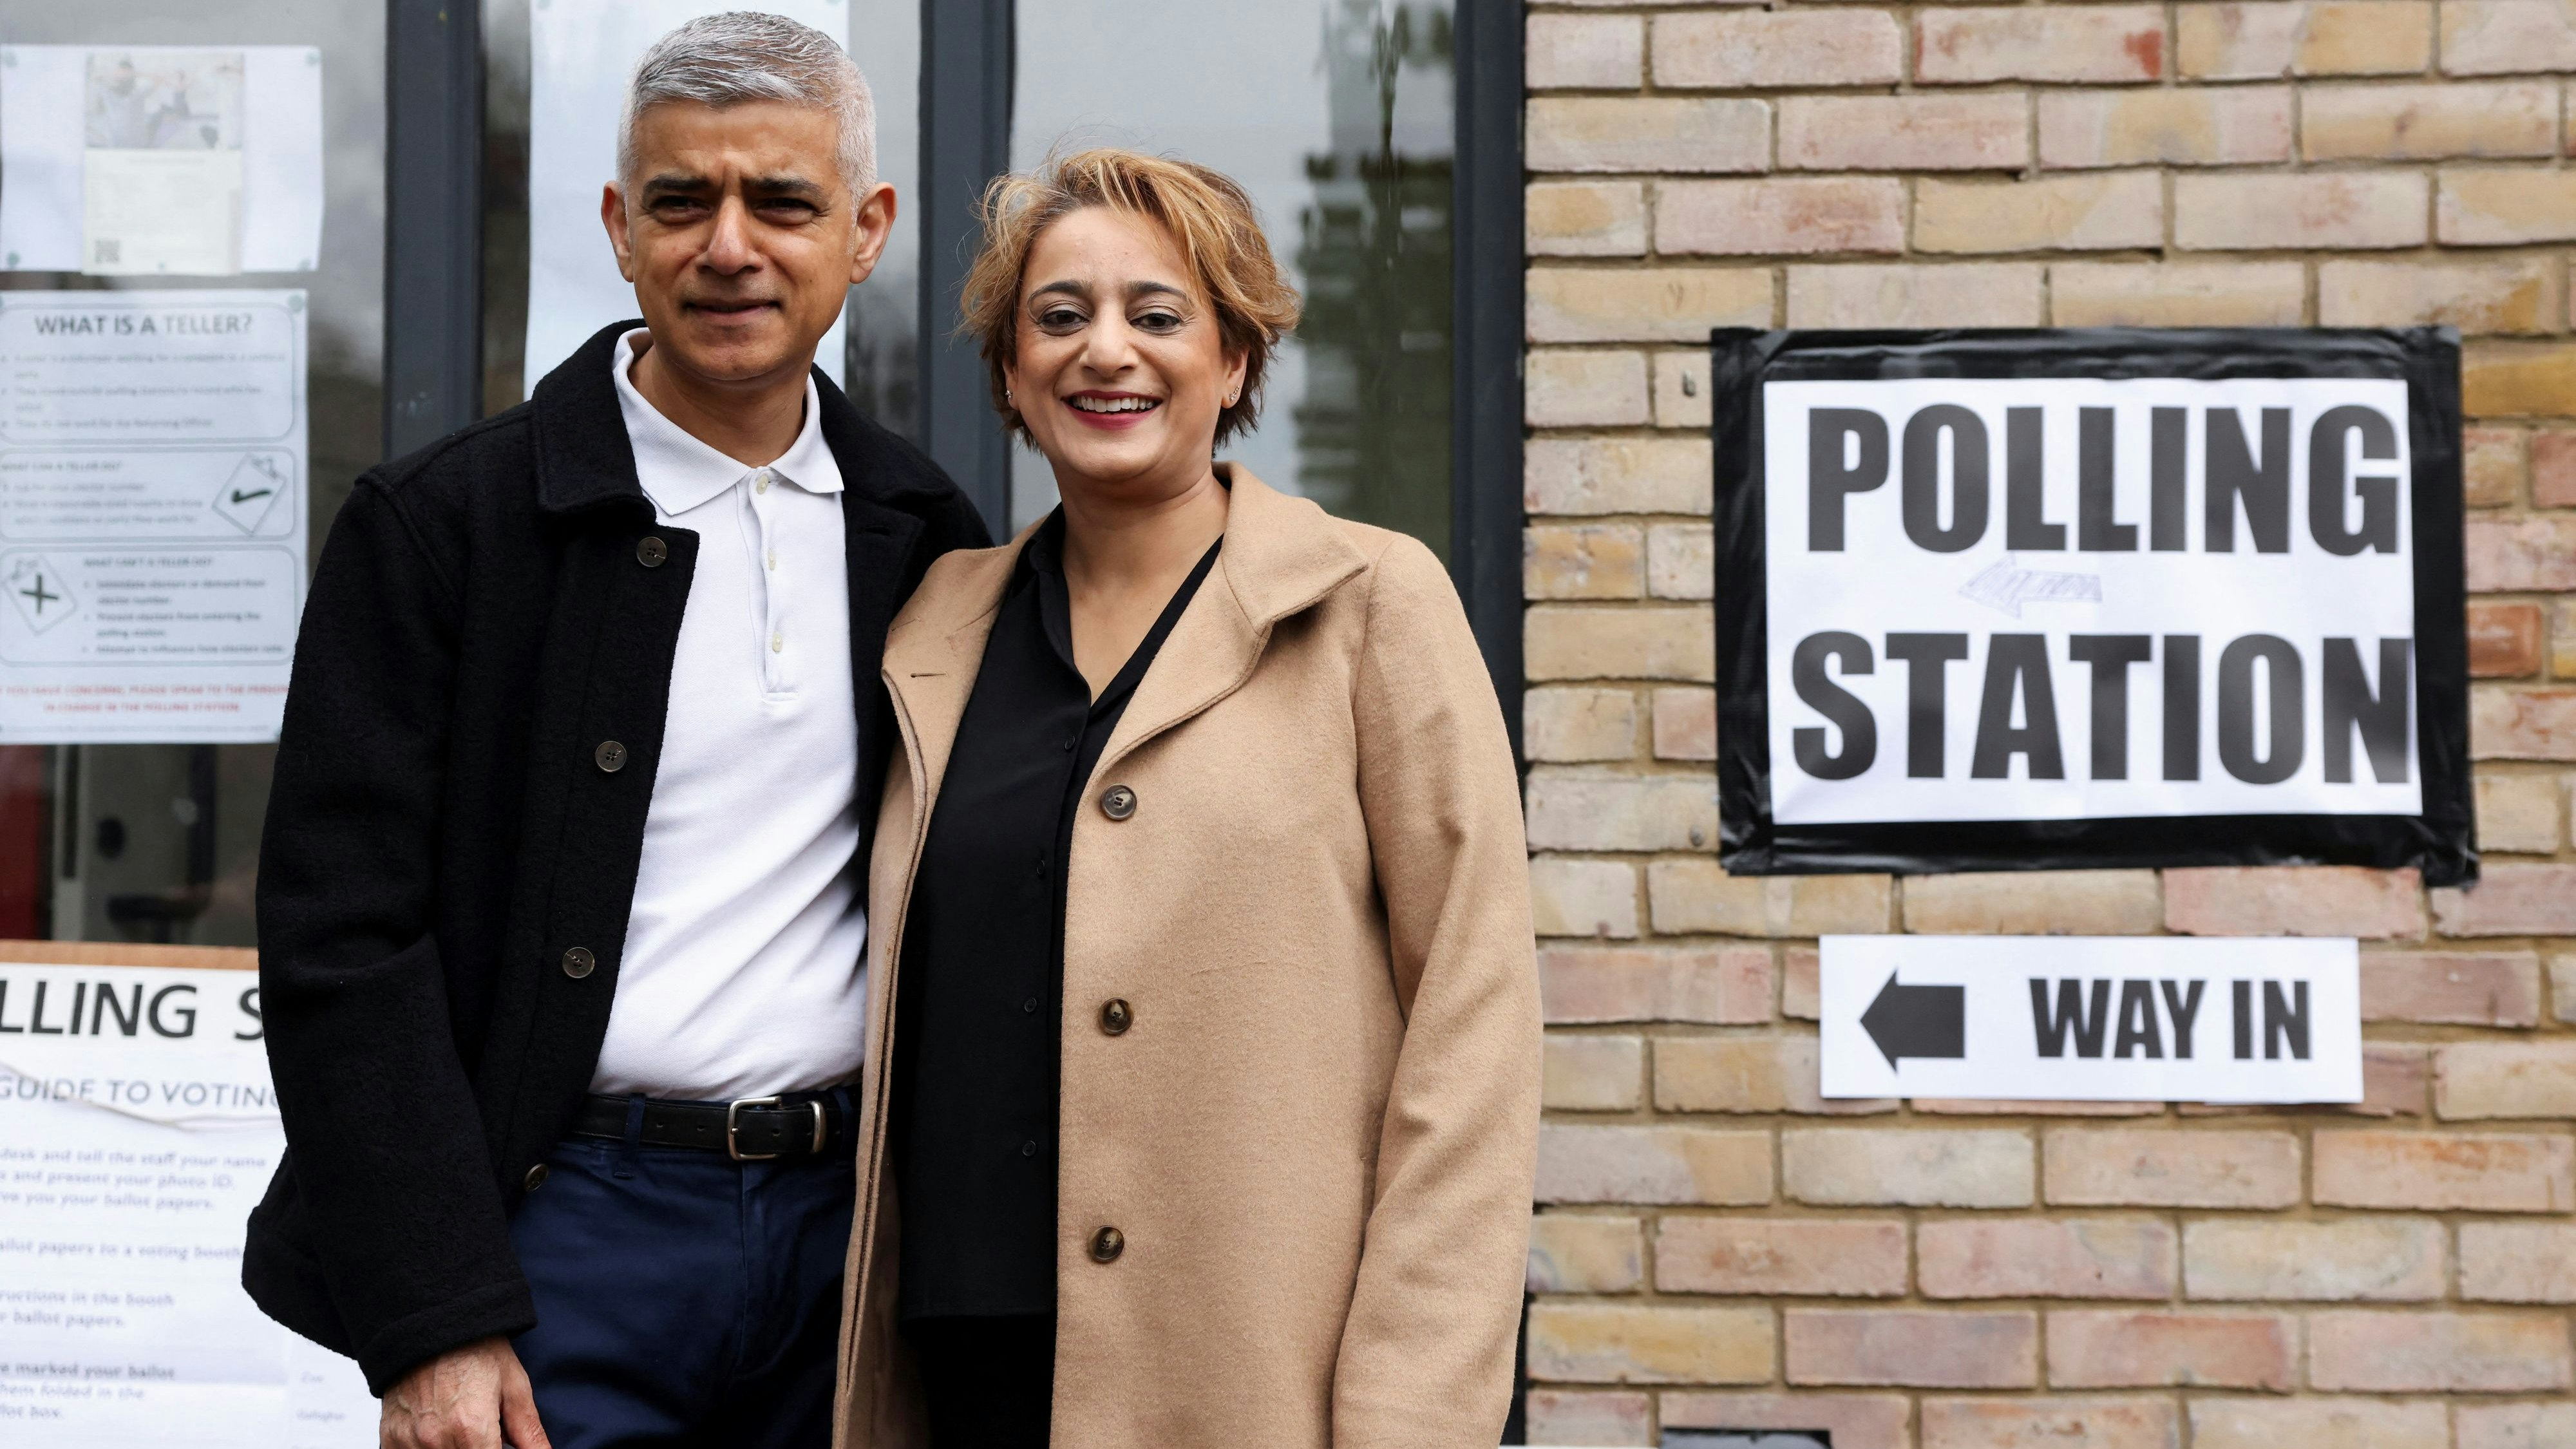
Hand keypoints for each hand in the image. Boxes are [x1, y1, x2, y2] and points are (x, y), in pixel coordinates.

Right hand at [379, 1336, 549, 1448]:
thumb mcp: (514, 1387)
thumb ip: (528, 1433)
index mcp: (471, 1428)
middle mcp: (436, 1439)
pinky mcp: (390, 1438)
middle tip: (485, 1434)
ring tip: (464, 1431)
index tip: (500, 1444)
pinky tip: (439, 1435)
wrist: (435, 1324)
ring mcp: (409, 1440)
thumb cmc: (477, 1351)